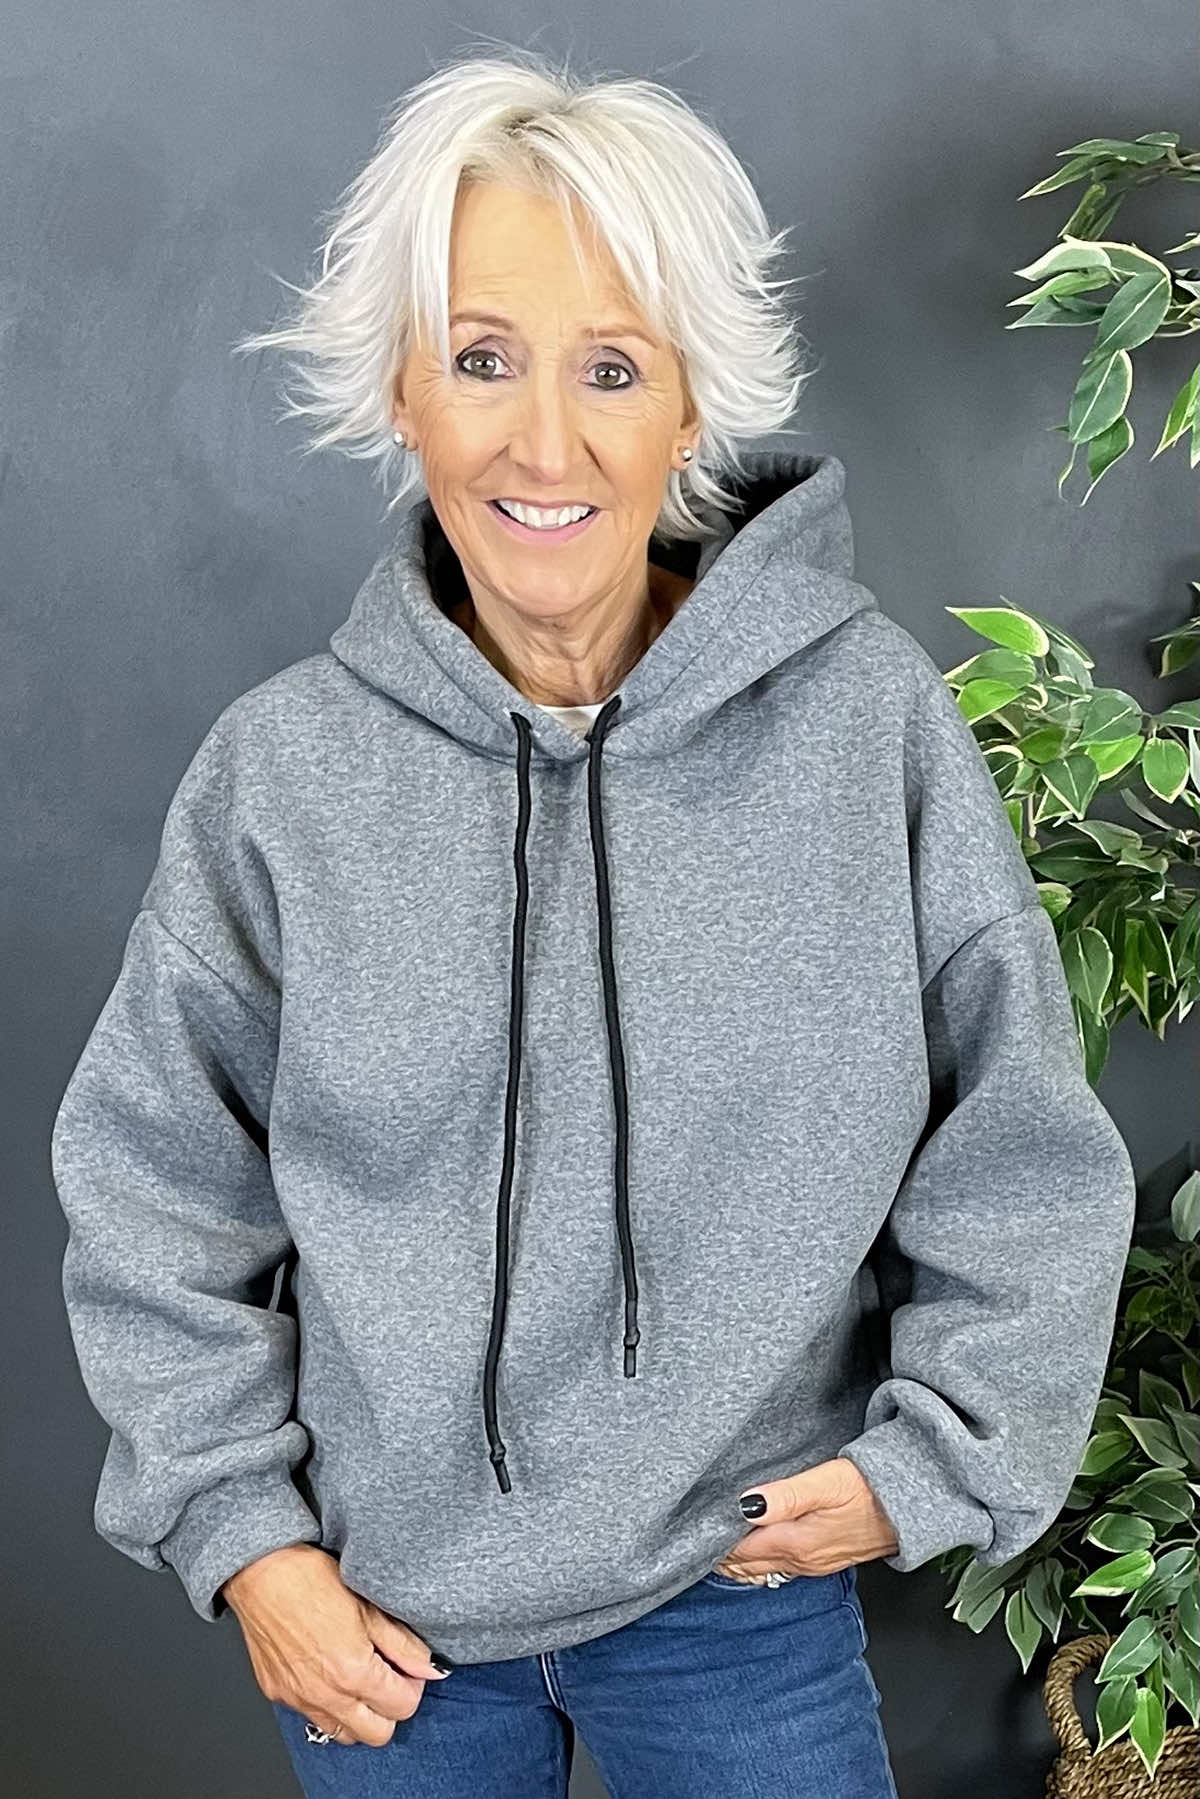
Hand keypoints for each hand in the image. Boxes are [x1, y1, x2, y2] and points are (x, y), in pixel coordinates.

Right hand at [222, 1544, 452, 1745]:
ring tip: (359, 1677)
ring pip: (343, 1734)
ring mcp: (299, 1699)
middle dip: (389, 1709)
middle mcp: (325, 1695)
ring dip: (359, 1714)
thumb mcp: (368, 1605)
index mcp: (352, 1672)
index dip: (412, 1686)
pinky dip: (328, 1705)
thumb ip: (402, 1644)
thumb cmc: (310, 1579)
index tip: (407, 1668)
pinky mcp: (278, 1694)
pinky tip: (330, 1672)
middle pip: (377, 1735)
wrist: (261, 1573)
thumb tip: (428, 1669)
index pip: (402, 1707)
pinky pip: (312, 1717)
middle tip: (388, 1676)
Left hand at [712, 1457, 899, 1581]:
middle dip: (720, 1555)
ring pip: (762, 1569)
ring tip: (713, 1548)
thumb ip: (785, 1496)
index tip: (694, 1529)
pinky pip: (780, 1568)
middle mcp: (801, 1560)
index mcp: (796, 1542)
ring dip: (737, 1562)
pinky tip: (750, 1553)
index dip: (715, 1540)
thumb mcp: (825, 1483)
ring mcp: (812, 1565)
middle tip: (693, 1540)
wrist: (909, 1508)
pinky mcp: (823, 1561)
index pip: (741, 1549)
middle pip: (747, 1565)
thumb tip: (745, 1505)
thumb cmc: (869, 1489)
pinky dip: (758, 1563)